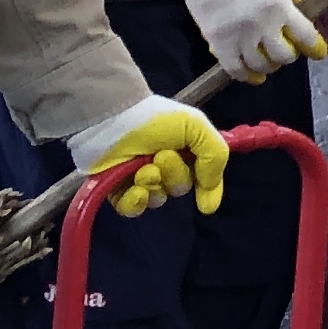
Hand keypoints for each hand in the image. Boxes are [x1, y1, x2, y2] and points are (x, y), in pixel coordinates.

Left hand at [70, 90, 231, 216]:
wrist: (111, 119)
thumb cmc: (154, 119)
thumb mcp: (196, 126)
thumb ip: (215, 155)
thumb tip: (211, 187)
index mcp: (183, 150)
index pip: (201, 176)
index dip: (207, 189)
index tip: (205, 206)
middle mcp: (163, 166)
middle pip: (179, 187)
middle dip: (174, 175)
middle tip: (160, 157)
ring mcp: (138, 179)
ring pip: (158, 199)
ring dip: (154, 186)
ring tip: (142, 170)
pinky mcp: (116, 190)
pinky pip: (132, 209)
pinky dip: (136, 202)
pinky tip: (135, 189)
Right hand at [174, 0, 323, 82]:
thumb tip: (302, 8)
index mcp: (279, 6)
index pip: (305, 36)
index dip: (314, 48)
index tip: (318, 52)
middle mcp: (263, 25)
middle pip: (284, 56)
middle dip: (288, 56)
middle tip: (284, 50)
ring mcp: (240, 36)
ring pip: (260, 66)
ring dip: (267, 65)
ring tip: (266, 60)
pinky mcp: (218, 43)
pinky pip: (235, 69)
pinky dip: (244, 75)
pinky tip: (249, 73)